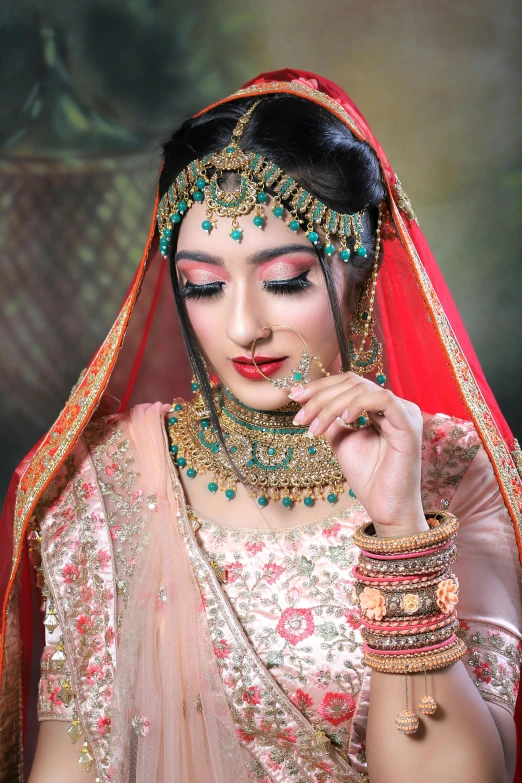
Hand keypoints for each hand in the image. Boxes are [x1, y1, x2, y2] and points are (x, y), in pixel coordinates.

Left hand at [290, 373, 428, 535]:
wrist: (385, 507)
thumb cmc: (367, 477)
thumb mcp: (340, 440)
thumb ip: (329, 417)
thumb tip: (304, 397)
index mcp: (380, 407)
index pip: (348, 383)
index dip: (319, 387)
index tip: (293, 396)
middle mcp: (394, 405)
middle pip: (352, 382)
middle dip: (320, 396)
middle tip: (300, 417)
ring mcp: (404, 412)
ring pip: (361, 389)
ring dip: (330, 406)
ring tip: (315, 429)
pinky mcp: (408, 424)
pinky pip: (383, 399)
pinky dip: (357, 405)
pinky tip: (343, 421)